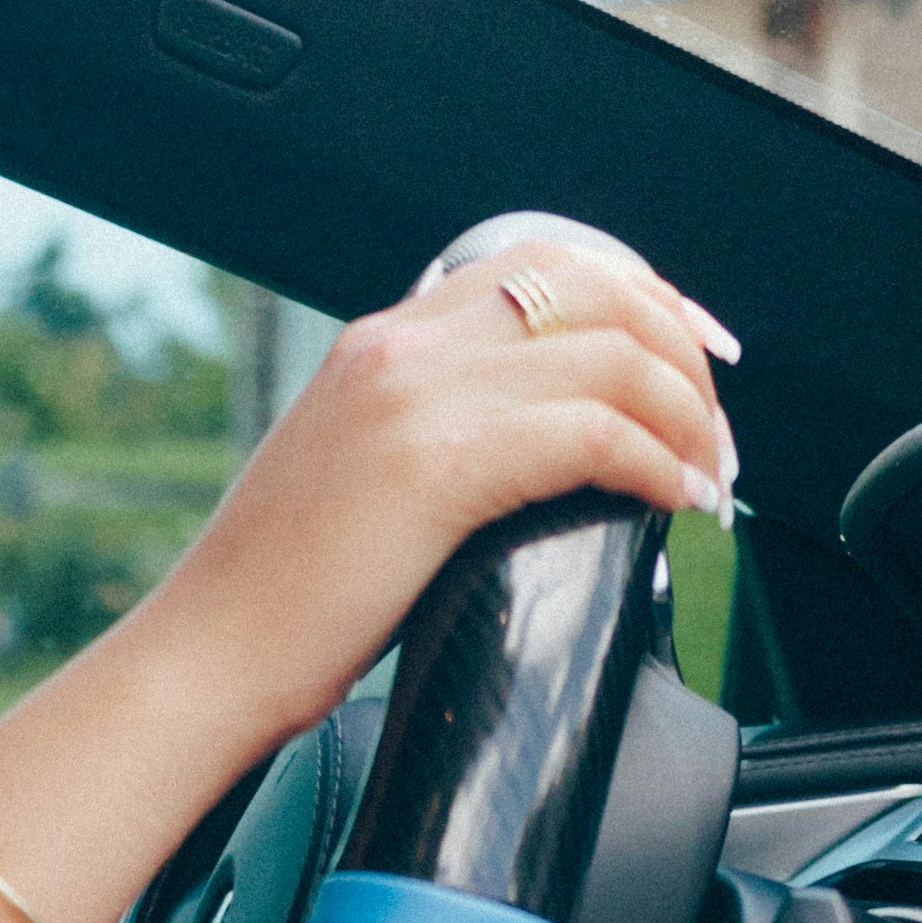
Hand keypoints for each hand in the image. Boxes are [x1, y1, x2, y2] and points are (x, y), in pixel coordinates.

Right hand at [150, 234, 735, 767]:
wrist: (204, 659)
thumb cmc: (281, 603)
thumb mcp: (360, 481)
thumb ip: (438, 437)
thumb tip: (546, 456)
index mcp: (382, 341)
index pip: (545, 263)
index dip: (646, 298)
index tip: (696, 359)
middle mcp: (401, 344)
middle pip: (599, 291)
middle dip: (685, 354)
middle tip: (717, 433)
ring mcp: (415, 396)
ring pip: (612, 356)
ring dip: (686, 415)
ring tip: (706, 477)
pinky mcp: (433, 464)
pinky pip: (590, 432)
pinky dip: (654, 462)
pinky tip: (670, 501)